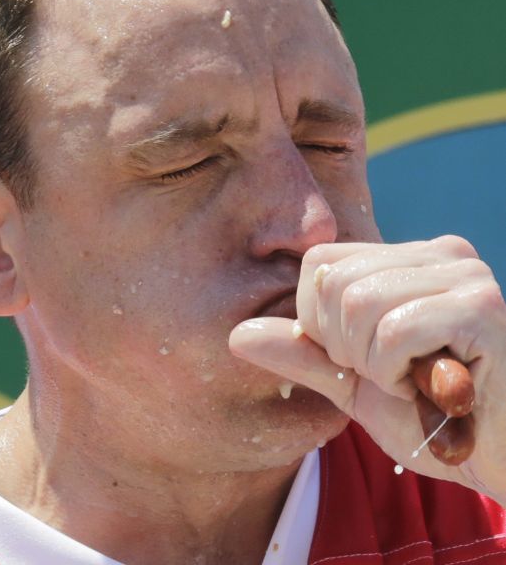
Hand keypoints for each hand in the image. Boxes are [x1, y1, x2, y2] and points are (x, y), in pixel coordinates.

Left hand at [229, 236, 505, 503]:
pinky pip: (393, 332)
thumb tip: (234, 335)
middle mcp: (439, 253)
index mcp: (408, 259)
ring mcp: (463, 274)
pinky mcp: (480, 307)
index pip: (319, 264)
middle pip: (332, 282)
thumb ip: (301, 352)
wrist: (501, 460)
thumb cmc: (432, 417)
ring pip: (358, 304)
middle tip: (395, 374)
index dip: (320, 323)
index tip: (363, 359)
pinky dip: (397, 374)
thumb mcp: (353, 382)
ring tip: (416, 380)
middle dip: (346, 347)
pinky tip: (434, 387)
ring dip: (374, 365)